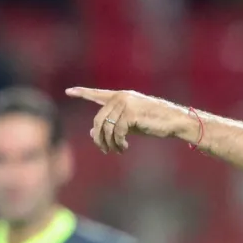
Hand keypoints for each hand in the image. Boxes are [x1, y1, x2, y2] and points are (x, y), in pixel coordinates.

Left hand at [66, 87, 193, 153]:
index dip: (82, 93)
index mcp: (120, 96)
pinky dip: (118, 143)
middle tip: (105, 150)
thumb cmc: (153, 123)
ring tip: (117, 151)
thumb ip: (111, 125)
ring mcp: (125, 104)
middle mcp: (121, 97)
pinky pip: (117, 132)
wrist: (173, 121)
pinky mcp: (131, 114)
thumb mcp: (129, 124)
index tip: (68, 91)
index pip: (97, 94)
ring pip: (106, 128)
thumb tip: (92, 132)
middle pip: (98, 119)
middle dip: (99, 138)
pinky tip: (124, 148)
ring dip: (109, 143)